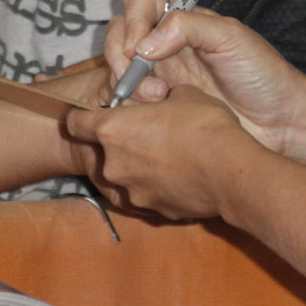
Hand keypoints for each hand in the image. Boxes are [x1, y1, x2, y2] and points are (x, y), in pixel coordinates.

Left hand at [63, 86, 256, 220]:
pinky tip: (183, 177)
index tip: (92, 115)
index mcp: (112, 130)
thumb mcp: (183, 94)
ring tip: (170, 159)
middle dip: (122, 145)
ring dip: (141, 168)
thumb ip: (162, 98)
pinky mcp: (153, 211)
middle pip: (104, 154)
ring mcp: (132, 192)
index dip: (83, 117)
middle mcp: (114, 164)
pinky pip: (150, 194)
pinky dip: (160, 187)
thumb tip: (165, 99)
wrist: (230, 171)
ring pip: (128, 177)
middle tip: (148, 135)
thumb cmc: (203, 126)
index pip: (75, 123)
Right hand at [101, 0, 305, 151]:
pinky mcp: (159, 108)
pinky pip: (127, 102)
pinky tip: (155, 115)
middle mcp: (165, 46)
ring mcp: (160, 77)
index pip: (140, 2)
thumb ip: (187, 26)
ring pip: (117, 70)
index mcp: (183, 21)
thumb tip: (145, 43)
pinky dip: (129, 106)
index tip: (141, 48)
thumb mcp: (230, 37)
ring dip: (127, 84)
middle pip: (119, 35)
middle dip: (122, 57)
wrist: (279, 123)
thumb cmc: (262, 75)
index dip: (133, 20)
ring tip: (159, 98)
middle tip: (145, 80)